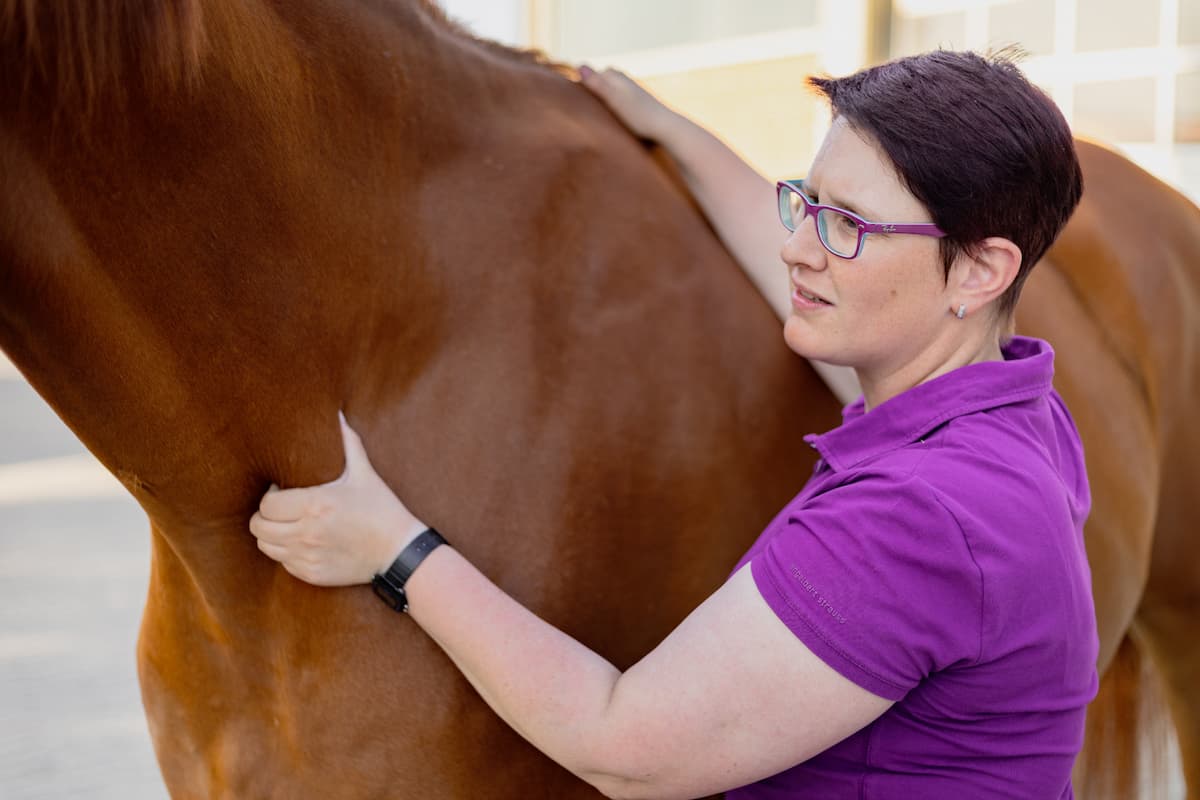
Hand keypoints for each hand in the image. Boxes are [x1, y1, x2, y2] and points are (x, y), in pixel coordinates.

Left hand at [249, 412, 428, 586]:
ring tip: (288, 524)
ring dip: (272, 534)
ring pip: (266, 546)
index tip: (283, 489)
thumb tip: (337, 414)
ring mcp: (307, 556)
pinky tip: (303, 541)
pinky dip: (286, 552)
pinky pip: (283, 563)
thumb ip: (348, 443)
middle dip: (265, 516)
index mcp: (315, 505)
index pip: (267, 504)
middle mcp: (306, 533)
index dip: (270, 496)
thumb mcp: (365, 474)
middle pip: (259, 527)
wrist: (398, 551)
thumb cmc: (381, 509)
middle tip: (280, 508)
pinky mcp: (311, 574)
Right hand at [578, 64, 674, 140]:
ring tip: (593, 113)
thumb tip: (579, 65)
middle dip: (591, 89)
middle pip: (600, 80)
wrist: (665, 128)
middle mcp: (624, 80)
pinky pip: (618, 100)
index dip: (580, 86)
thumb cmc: (639, 116)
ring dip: (602, 98)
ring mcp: (631, 91)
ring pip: (610, 90)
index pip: (589, 75)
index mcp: (616, 76)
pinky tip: (611, 117)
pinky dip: (612, 105)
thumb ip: (597, 83)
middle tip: (579, 106)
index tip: (570, 101)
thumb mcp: (613, 99)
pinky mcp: (637, 104)